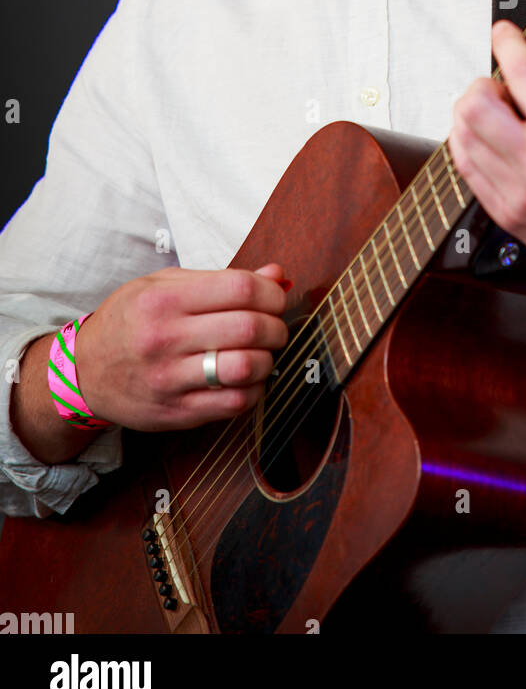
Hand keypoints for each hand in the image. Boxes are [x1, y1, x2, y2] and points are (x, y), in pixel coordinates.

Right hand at [75, 263, 290, 430]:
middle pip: (249, 328)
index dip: (271, 292)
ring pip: (246, 368)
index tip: (275, 297)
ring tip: (262, 353)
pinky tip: (247, 379)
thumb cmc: (130, 320)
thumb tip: (277, 275)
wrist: (85, 371)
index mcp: (164, 300)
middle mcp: (165, 339)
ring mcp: (170, 379)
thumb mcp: (165, 285)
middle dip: (276, 326)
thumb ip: (222, 279)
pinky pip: (234, 403)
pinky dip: (254, 389)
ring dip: (268, 360)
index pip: (240, 289)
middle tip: (274, 327)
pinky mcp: (176, 412)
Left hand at [448, 20, 525, 289]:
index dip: (507, 44)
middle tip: (503, 85)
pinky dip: (472, 146)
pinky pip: (467, 171)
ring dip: (473, 115)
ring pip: (462, 138)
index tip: (505, 33)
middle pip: (474, 107)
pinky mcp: (508, 216)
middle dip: (484, 83)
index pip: (521, 76)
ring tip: (499, 113)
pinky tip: (494, 140)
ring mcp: (518, 195)